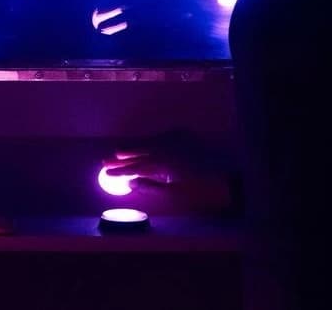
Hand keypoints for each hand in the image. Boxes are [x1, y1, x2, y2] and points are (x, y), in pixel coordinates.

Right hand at [103, 132, 237, 212]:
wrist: (226, 178)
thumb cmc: (199, 191)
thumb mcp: (173, 195)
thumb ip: (150, 188)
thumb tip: (131, 182)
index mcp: (162, 162)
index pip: (136, 167)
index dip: (120, 171)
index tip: (106, 174)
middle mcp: (166, 147)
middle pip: (139, 152)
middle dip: (122, 157)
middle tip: (105, 161)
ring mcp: (175, 140)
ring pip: (148, 144)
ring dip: (133, 149)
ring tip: (117, 153)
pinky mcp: (182, 137)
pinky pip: (159, 140)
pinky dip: (148, 145)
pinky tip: (142, 148)